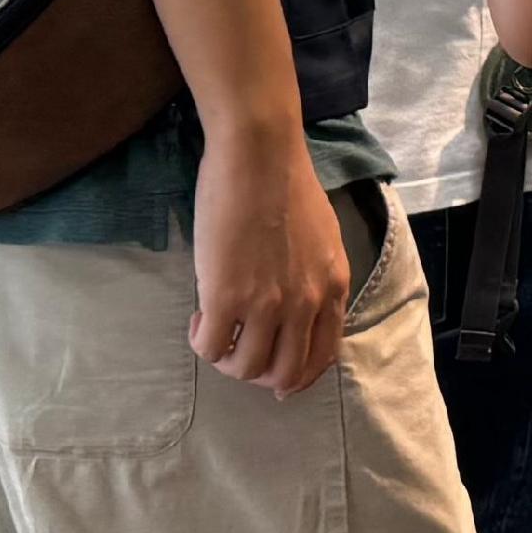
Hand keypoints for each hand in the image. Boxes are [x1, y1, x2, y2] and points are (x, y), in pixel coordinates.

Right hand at [187, 123, 350, 395]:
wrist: (259, 154)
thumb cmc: (287, 183)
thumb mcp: (323, 239)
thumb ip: (316, 278)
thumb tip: (296, 306)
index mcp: (333, 288)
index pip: (323, 357)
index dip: (298, 376)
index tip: (278, 378)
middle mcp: (305, 304)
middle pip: (284, 373)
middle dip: (260, 375)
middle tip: (239, 354)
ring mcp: (266, 304)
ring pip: (245, 367)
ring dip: (226, 360)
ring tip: (214, 332)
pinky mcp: (226, 296)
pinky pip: (210, 346)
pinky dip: (201, 342)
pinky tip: (198, 319)